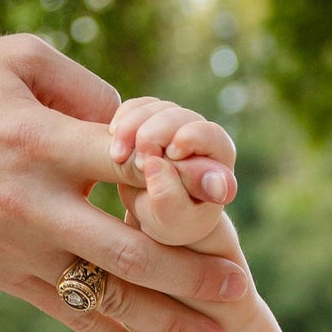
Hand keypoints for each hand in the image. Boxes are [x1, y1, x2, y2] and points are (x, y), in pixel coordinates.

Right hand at [0, 31, 250, 331]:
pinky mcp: (6, 276)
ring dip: (167, 324)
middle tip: (239, 291)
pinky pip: (72, 319)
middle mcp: (35, 201)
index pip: (130, 167)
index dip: (182, 183)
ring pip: (106, 295)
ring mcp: (21, 246)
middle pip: (130, 246)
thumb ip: (89, 90)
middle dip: (191, 274)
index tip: (227, 198)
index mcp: (44, 140)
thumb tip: (143, 126)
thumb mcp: (20, 61)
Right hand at [109, 98, 237, 247]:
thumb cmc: (173, 223)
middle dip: (155, 133)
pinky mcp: (148, 121)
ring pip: (153, 109)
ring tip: (118, 157)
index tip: (171, 154)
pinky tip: (113, 144)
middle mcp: (198, 134)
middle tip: (139, 162)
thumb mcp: (172, 221)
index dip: (190, 137)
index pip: (211, 134)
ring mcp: (173, 125)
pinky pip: (134, 108)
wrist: (155, 218)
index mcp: (218, 159)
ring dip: (132, 127)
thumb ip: (170, 198)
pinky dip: (121, 122)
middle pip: (178, 115)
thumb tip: (155, 164)